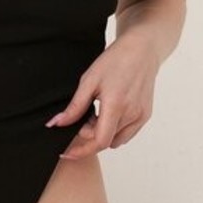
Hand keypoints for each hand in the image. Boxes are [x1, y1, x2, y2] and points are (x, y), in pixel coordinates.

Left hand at [45, 33, 160, 159]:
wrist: (142, 49)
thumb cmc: (115, 61)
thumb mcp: (89, 81)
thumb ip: (74, 107)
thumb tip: (57, 124)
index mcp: (116, 105)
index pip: (99, 141)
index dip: (82, 150)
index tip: (68, 152)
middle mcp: (131, 114)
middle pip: (106, 141)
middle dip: (90, 136)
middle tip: (84, 117)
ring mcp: (141, 116)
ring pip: (116, 139)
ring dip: (103, 134)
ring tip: (97, 113)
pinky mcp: (146, 115)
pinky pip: (127, 134)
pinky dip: (115, 130)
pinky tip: (109, 114)